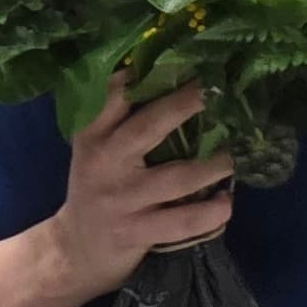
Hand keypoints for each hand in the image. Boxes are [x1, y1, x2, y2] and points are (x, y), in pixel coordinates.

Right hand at [41, 82, 232, 299]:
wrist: (73, 250)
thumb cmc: (96, 188)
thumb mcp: (96, 148)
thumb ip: (121, 119)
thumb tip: (178, 78)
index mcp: (92, 134)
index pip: (113, 94)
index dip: (145, 74)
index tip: (181, 56)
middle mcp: (104, 161)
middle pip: (148, 127)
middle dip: (186, 106)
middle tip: (218, 92)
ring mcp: (122, 200)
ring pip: (175, 178)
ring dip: (212, 166)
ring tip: (233, 157)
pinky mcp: (136, 232)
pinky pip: (182, 222)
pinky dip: (210, 213)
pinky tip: (226, 203)